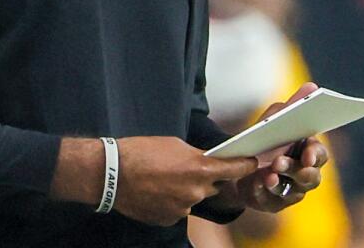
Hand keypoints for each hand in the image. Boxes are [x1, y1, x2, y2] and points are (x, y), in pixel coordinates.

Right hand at [114, 136, 257, 225]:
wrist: (111, 174)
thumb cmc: (140, 152)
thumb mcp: (172, 143)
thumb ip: (194, 154)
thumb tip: (203, 160)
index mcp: (200, 168)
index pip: (235, 169)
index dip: (245, 165)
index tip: (252, 162)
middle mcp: (196, 191)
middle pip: (212, 185)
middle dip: (204, 177)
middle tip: (183, 168)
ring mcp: (183, 208)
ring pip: (192, 197)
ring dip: (184, 189)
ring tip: (161, 179)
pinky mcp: (169, 219)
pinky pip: (177, 209)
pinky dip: (170, 201)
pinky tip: (155, 191)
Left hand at [225, 83, 328, 212]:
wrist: (237, 163)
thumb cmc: (263, 139)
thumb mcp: (274, 119)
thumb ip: (293, 105)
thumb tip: (312, 86)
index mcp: (307, 152)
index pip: (320, 155)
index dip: (316, 155)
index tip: (308, 154)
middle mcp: (304, 174)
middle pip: (311, 176)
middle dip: (297, 169)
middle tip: (280, 162)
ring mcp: (290, 191)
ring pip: (294, 191)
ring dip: (281, 181)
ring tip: (268, 173)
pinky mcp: (274, 203)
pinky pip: (273, 200)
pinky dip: (265, 191)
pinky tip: (258, 183)